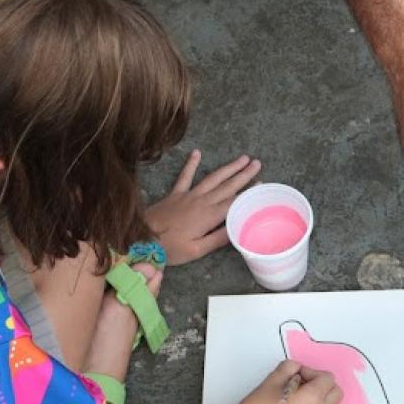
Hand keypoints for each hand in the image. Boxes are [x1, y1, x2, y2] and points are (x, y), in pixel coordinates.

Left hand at [145, 151, 261, 264]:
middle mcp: (202, 201)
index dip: (248, 192)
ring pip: (212, 178)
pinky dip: (191, 164)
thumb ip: (218, 239)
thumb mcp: (197, 250)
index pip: (234, 201)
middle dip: (243, 174)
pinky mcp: (175, 194)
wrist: (142, 239)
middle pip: (227, 185)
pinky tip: (197, 153)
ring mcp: (188, 195)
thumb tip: (237, 229)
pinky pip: (185, 176)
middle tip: (257, 163)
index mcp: (209, 216)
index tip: (261, 184)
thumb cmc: (170, 249)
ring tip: (242, 158)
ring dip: (228, 168)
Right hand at [236, 361, 342, 403]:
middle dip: (323, 384)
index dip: (313, 373)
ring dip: (319, 396)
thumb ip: (291, 367)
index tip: (297, 375)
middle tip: (303, 383)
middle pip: (336, 393)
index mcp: (313, 399)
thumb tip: (298, 370)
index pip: (328, 379)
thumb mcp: (273, 379)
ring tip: (297, 395)